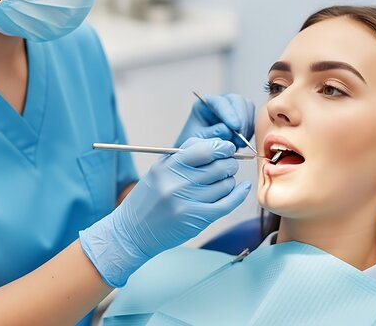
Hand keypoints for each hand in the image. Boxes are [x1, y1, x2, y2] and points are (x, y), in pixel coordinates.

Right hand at [79, 138, 251, 286]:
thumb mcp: (159, 170)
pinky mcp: (197, 219)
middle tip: (228, 165)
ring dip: (229, 181)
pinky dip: (238, 194)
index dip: (221, 147)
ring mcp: (188, 202)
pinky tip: (242, 188)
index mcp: (167, 166)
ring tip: (222, 182)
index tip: (227, 148)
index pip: (204, 149)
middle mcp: (177, 183)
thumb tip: (216, 145)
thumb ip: (184, 156)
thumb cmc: (148, 199)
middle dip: (229, 163)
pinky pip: (227, 203)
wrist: (133, 231)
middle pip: (218, 166)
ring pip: (225, 184)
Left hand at [175, 93, 254, 147]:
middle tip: (241, 137)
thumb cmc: (195, 144)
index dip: (229, 113)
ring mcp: (232, 108)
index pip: (219, 101)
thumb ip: (213, 134)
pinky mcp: (242, 116)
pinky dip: (250, 129)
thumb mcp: (199, 139)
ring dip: (247, 125)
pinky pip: (252, 118)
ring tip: (240, 142)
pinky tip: (242, 141)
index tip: (235, 127)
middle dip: (242, 118)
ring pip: (247, 107)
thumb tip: (228, 130)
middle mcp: (219, 103)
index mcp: (204, 104)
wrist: (199, 151)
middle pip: (237, 100)